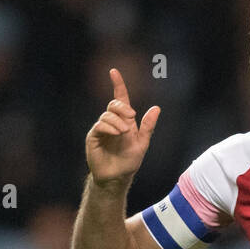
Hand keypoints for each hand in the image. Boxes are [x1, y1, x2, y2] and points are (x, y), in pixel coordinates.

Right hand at [85, 68, 159, 186]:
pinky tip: (116, 133)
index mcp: (124, 120)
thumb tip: (157, 108)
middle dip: (122, 107)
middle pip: (114, 104)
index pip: (120, 98)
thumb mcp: (142, 143)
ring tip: (124, 133)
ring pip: (107, 115)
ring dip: (118, 121)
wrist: (117, 176)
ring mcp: (101, 128)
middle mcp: (112, 122)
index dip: (118, 84)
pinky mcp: (93, 136)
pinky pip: (100, 125)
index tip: (114, 72)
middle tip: (131, 117)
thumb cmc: (129, 161)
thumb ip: (148, 126)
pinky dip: (109, 127)